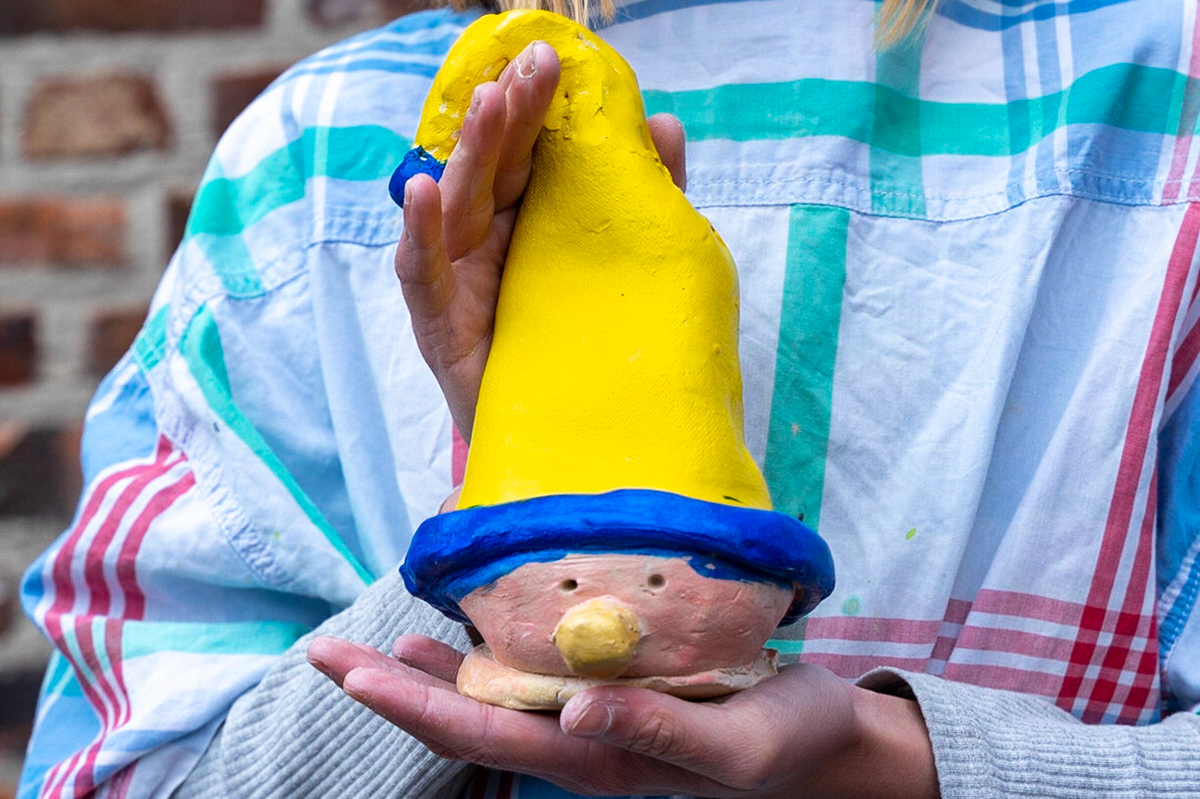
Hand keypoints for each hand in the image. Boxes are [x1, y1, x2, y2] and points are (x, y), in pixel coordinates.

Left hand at [307, 635, 937, 797]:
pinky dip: (479, 658)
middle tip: (323, 652)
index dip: (411, 707)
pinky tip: (452, 639)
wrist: (824, 744)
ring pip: (486, 701)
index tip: (350, 672)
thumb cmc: (786, 743)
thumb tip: (570, 715)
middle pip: (463, 720)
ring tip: (364, 647)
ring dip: (422, 677)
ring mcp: (588, 722)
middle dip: (391, 689)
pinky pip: (526, 677)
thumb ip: (655, 734)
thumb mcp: (733, 746)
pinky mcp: (608, 694)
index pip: (482, 737)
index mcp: (596, 762)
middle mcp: (576, 743)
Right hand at [396, 41, 686, 441]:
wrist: (568, 450)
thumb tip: (665, 123)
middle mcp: (490, 244)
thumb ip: (640, 201)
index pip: (532, 155)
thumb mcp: (625, 269)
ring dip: (472, 153)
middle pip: (495, 169)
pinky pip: (423, 274)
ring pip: (458, 207)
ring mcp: (459, 282)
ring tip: (491, 105)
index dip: (540, 107)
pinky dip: (421, 233)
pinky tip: (426, 190)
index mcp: (531, 224)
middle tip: (533, 68)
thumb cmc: (588, 352)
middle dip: (511, 115)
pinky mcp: (439, 327)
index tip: (558, 57)